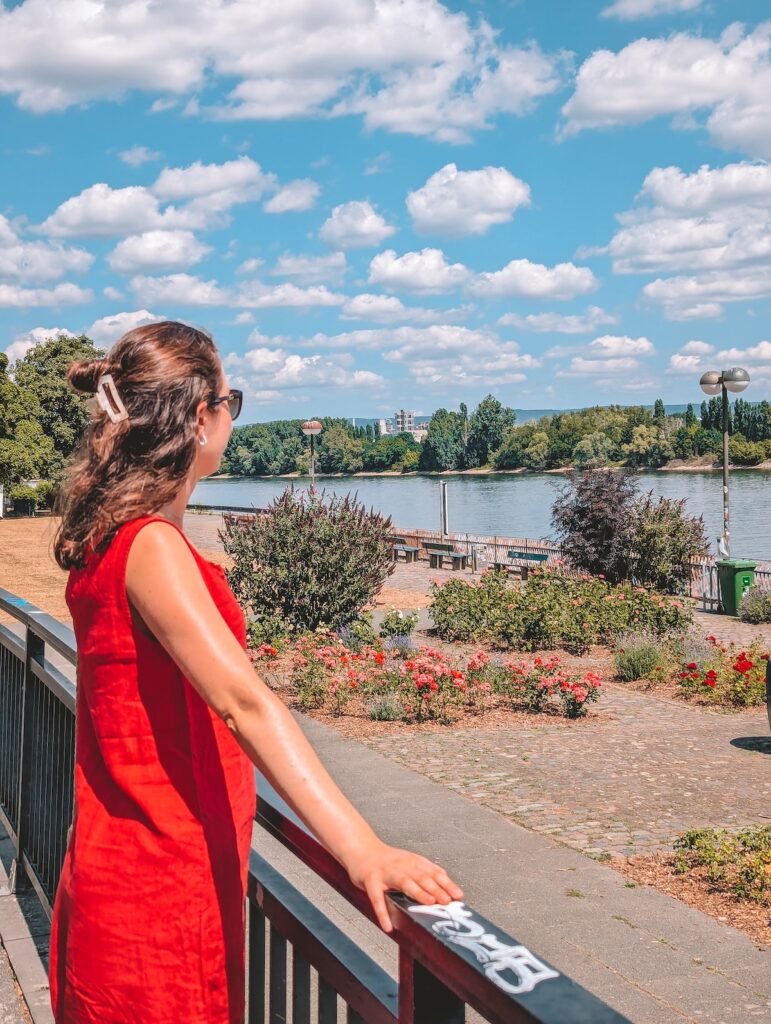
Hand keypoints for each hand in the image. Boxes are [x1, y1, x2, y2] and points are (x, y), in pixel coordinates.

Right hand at [345, 841, 463, 932]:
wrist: (361, 848)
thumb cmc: (387, 861)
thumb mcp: (409, 862)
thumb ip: (426, 873)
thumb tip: (447, 887)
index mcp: (413, 862)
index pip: (434, 872)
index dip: (447, 884)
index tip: (458, 896)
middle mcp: (402, 865)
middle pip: (421, 876)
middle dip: (436, 888)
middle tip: (447, 901)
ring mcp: (386, 872)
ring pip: (404, 882)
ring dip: (417, 893)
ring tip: (428, 904)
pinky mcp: (370, 880)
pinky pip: (376, 898)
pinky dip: (382, 912)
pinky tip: (388, 926)